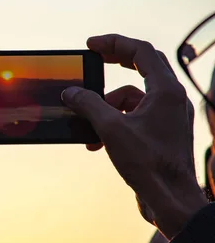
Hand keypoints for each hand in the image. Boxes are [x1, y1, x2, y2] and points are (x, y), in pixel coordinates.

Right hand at [61, 34, 207, 238]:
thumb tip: (72, 92)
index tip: (91, 45)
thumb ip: (89, 105)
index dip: (114, 43)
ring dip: (107, 104)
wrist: (170, 199)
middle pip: (142, 66)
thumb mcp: (111, 129)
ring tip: (87, 122)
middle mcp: (171, 99)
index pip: (141, 51)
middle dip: (114, 62)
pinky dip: (114, 122)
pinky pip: (134, 115)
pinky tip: (97, 141)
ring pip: (133, 96)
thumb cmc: (149, 164)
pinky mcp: (161, 132)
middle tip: (93, 59)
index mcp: (165, 91)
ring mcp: (168, 115)